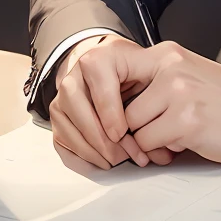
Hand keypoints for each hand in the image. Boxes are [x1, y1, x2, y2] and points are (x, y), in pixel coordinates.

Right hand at [48, 34, 175, 168]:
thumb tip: (162, 149)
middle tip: (122, 155)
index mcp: (98, 59)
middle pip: (77, 106)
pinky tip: (100, 162)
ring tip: (115, 160)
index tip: (122, 132)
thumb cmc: (132, 74)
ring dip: (91, 150)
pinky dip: (80, 156)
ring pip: (66, 126)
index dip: (110, 112)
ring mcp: (62, 97)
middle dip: (100, 138)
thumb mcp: (150, 75)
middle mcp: (75, 76)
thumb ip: (156, 101)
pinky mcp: (58, 117)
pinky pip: (61, 140)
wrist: (112, 70)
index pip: (98, 84)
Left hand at [124, 42, 220, 163]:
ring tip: (171, 139)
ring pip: (134, 128)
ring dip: (149, 141)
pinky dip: (163, 150)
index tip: (118, 116)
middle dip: (135, 128)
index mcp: (167, 55)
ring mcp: (178, 94)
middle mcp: (170, 69)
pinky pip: (151, 144)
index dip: (112, 101)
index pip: (115, 72)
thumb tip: (117, 107)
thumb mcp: (187, 75)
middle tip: (154, 134)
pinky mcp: (187, 121)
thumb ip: (155, 83)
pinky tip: (182, 144)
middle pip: (123, 107)